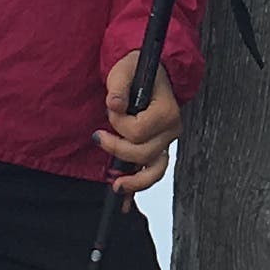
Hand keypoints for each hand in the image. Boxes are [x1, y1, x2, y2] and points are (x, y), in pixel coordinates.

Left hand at [98, 54, 183, 194]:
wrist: (150, 72)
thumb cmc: (137, 69)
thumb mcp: (124, 70)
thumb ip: (118, 87)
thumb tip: (114, 105)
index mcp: (167, 111)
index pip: (138, 131)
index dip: (118, 124)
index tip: (111, 108)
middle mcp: (171, 130)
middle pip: (143, 153)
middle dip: (117, 147)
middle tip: (98, 137)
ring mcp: (166, 142)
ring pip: (154, 170)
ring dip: (135, 181)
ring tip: (117, 187)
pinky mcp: (157, 149)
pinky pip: (151, 172)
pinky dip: (139, 186)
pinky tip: (125, 199)